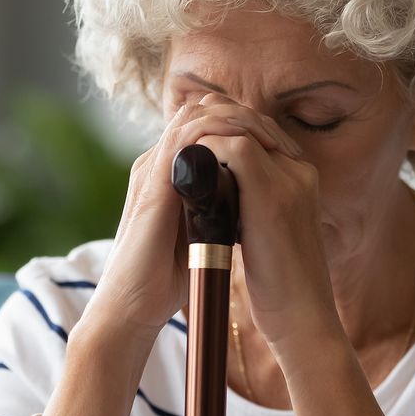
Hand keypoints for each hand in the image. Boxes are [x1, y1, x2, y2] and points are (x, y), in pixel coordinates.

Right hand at [86, 92, 304, 344]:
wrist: (132, 304)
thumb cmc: (166, 277)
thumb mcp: (203, 233)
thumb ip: (219, 210)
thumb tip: (252, 203)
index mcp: (171, 174)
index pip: (208, 127)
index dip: (246, 127)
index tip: (282, 145)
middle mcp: (159, 163)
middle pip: (203, 111)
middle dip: (246, 115)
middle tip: (279, 137)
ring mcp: (152, 168)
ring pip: (196, 115)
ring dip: (237, 118)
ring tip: (268, 136)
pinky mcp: (152, 181)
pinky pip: (185, 136)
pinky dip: (219, 131)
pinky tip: (247, 145)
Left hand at [184, 92, 340, 355]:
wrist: (303, 320)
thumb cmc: (282, 289)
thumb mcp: (269, 237)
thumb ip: (251, 209)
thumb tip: (217, 196)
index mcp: (300, 179)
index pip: (259, 132)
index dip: (222, 129)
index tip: (191, 144)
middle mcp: (299, 171)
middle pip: (250, 120)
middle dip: (211, 122)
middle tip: (177, 139)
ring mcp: (290, 178)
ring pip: (241, 127)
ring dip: (204, 134)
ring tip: (176, 151)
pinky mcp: (273, 193)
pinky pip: (235, 148)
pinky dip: (205, 151)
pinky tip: (184, 168)